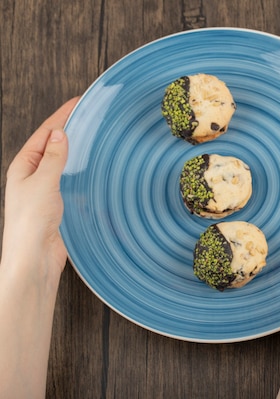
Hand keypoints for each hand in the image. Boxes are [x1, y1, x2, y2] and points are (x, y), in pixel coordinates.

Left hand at [0, 97, 77, 398]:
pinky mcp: (61, 203)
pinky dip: (84, 170)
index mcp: (24, 166)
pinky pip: (74, 179)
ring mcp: (47, 189)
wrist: (36, 258)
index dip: (62, 116)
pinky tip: (96, 167)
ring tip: (97, 136)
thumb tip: (59, 132)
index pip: (46, 133)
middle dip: (71, 129)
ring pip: (66, 162)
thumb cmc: (31, 223)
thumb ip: (52, 158)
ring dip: (79, 150)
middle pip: (55, 145)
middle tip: (93, 115)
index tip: (80, 101)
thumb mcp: (42, 183)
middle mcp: (34, 175)